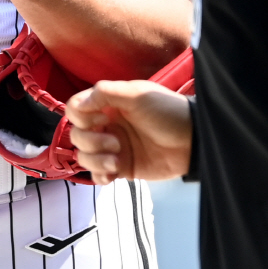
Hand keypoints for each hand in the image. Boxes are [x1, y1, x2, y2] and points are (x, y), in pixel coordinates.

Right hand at [63, 82, 192, 182]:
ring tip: (117, 160)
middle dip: (91, 141)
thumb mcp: (137, 94)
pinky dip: (99, 175)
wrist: (192, 140)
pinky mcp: (122, 167)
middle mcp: (107, 125)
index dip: (80, 116)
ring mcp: (113, 147)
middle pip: (77, 135)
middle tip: (116, 142)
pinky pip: (97, 174)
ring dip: (95, 160)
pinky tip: (113, 173)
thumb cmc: (167, 111)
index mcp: (109, 105)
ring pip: (84, 156)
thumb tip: (78, 105)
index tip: (100, 119)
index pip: (76, 109)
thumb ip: (106, 93)